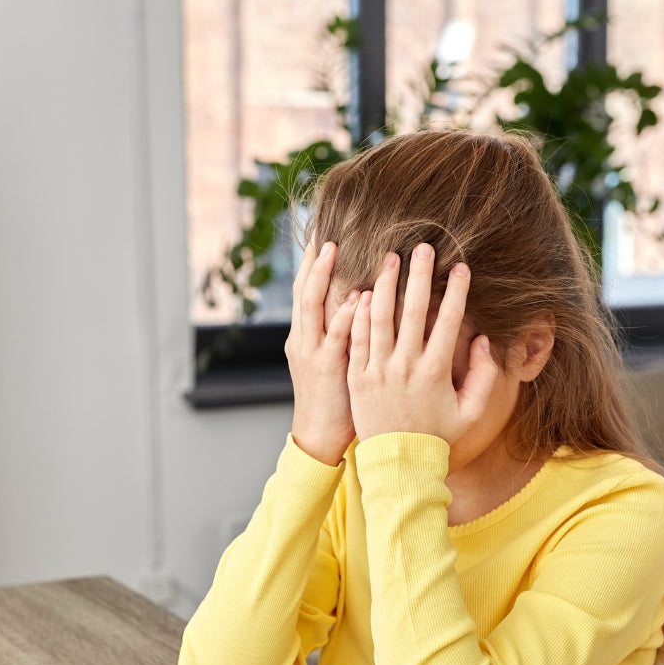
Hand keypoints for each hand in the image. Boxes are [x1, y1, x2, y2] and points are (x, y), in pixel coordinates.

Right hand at [285, 240, 359, 465]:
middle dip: (312, 257)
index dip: (312, 259)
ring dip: (323, 275)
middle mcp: (303, 338)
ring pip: (311, 305)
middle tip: (323, 226)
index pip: (306, 288)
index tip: (323, 230)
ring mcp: (311, 352)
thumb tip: (360, 298)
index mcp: (304, 334)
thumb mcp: (333, 360)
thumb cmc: (336, 400)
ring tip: (332, 247)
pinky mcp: (326, 369)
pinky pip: (334, 337)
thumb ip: (341, 330)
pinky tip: (355, 296)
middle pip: (303, 287)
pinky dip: (343, 315)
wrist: (319, 438)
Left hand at [347, 245, 498, 444]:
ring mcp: (378, 371)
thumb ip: (484, 377)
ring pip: (380, 318)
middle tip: (424, 246)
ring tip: (389, 257)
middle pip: (413, 311)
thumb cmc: (438, 437)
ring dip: (386, 285)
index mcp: (435, 372)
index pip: (448, 321)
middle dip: (419, 275)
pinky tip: (365, 291)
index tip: (461, 266)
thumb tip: (482, 340)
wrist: (398, 464)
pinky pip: (358, 339)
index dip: (456, 291)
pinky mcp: (357, 378)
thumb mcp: (471, 413)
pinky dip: (360, 314)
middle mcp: (405, 367)